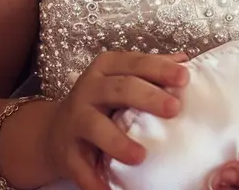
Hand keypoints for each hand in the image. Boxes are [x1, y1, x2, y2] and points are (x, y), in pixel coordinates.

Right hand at [44, 50, 189, 189]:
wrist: (55, 131)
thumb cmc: (100, 101)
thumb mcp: (122, 78)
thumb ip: (150, 70)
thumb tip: (183, 61)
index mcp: (107, 67)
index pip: (136, 63)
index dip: (159, 68)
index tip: (183, 77)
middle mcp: (89, 89)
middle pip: (120, 89)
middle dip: (148, 97)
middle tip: (173, 108)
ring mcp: (76, 119)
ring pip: (96, 126)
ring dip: (118, 142)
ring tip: (140, 156)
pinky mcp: (67, 151)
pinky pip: (80, 166)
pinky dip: (94, 179)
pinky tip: (108, 189)